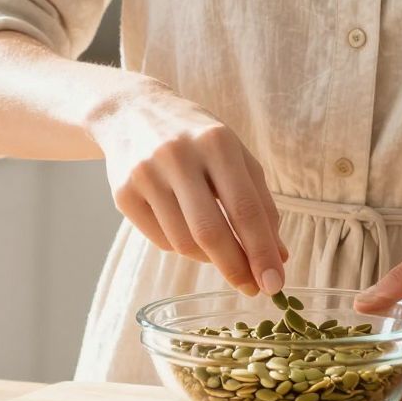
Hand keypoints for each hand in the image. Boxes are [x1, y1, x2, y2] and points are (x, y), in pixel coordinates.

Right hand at [89, 84, 285, 295]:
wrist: (132, 112)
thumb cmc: (196, 139)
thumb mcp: (235, 157)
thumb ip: (260, 204)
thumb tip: (278, 257)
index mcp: (216, 142)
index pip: (244, 209)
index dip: (262, 252)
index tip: (275, 283)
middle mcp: (178, 156)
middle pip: (210, 232)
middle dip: (236, 268)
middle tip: (252, 288)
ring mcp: (146, 175)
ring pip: (183, 243)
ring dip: (208, 258)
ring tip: (219, 250)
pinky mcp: (122, 194)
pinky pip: (160, 240)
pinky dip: (182, 247)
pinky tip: (187, 231)